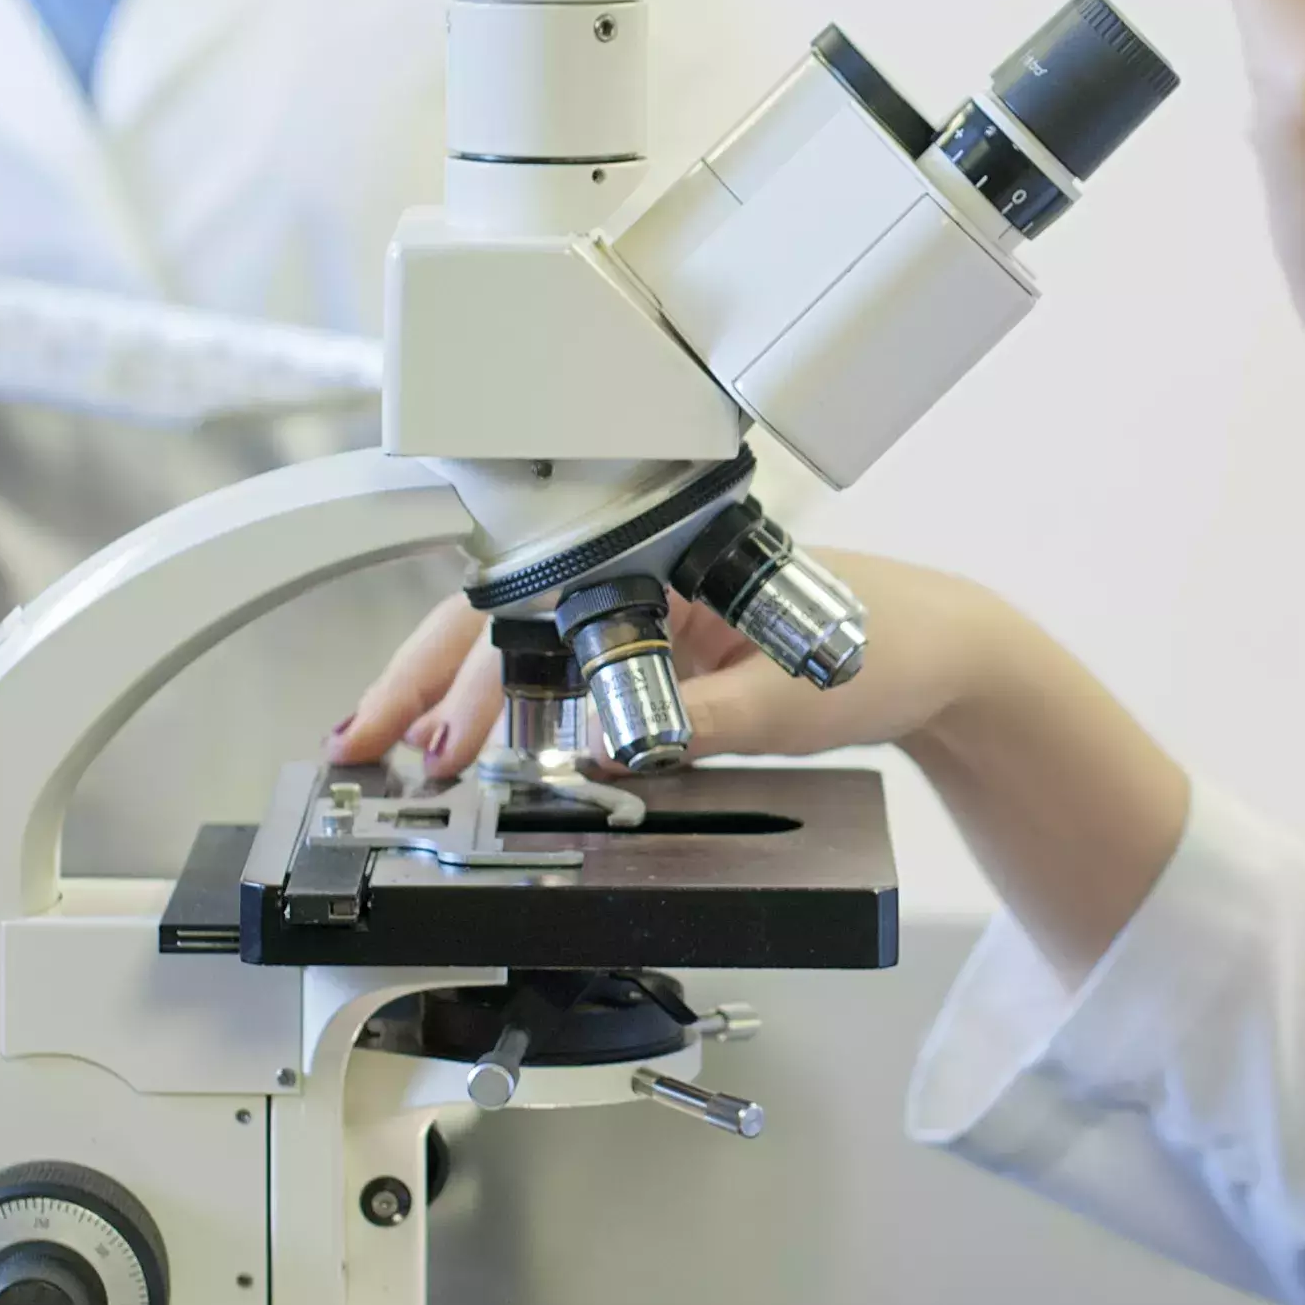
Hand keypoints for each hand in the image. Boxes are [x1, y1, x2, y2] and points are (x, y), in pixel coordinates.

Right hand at [327, 549, 1032, 777]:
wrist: (940, 654)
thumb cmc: (883, 645)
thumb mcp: (793, 697)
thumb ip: (704, 725)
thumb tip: (615, 752)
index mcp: (663, 552)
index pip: (535, 607)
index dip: (469, 676)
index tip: (435, 738)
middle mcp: (637, 563)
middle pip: (497, 615)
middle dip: (422, 682)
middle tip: (364, 748)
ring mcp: (635, 601)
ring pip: (511, 636)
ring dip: (446, 692)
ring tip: (388, 748)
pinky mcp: (644, 641)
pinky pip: (549, 665)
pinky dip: (495, 702)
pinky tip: (457, 740)